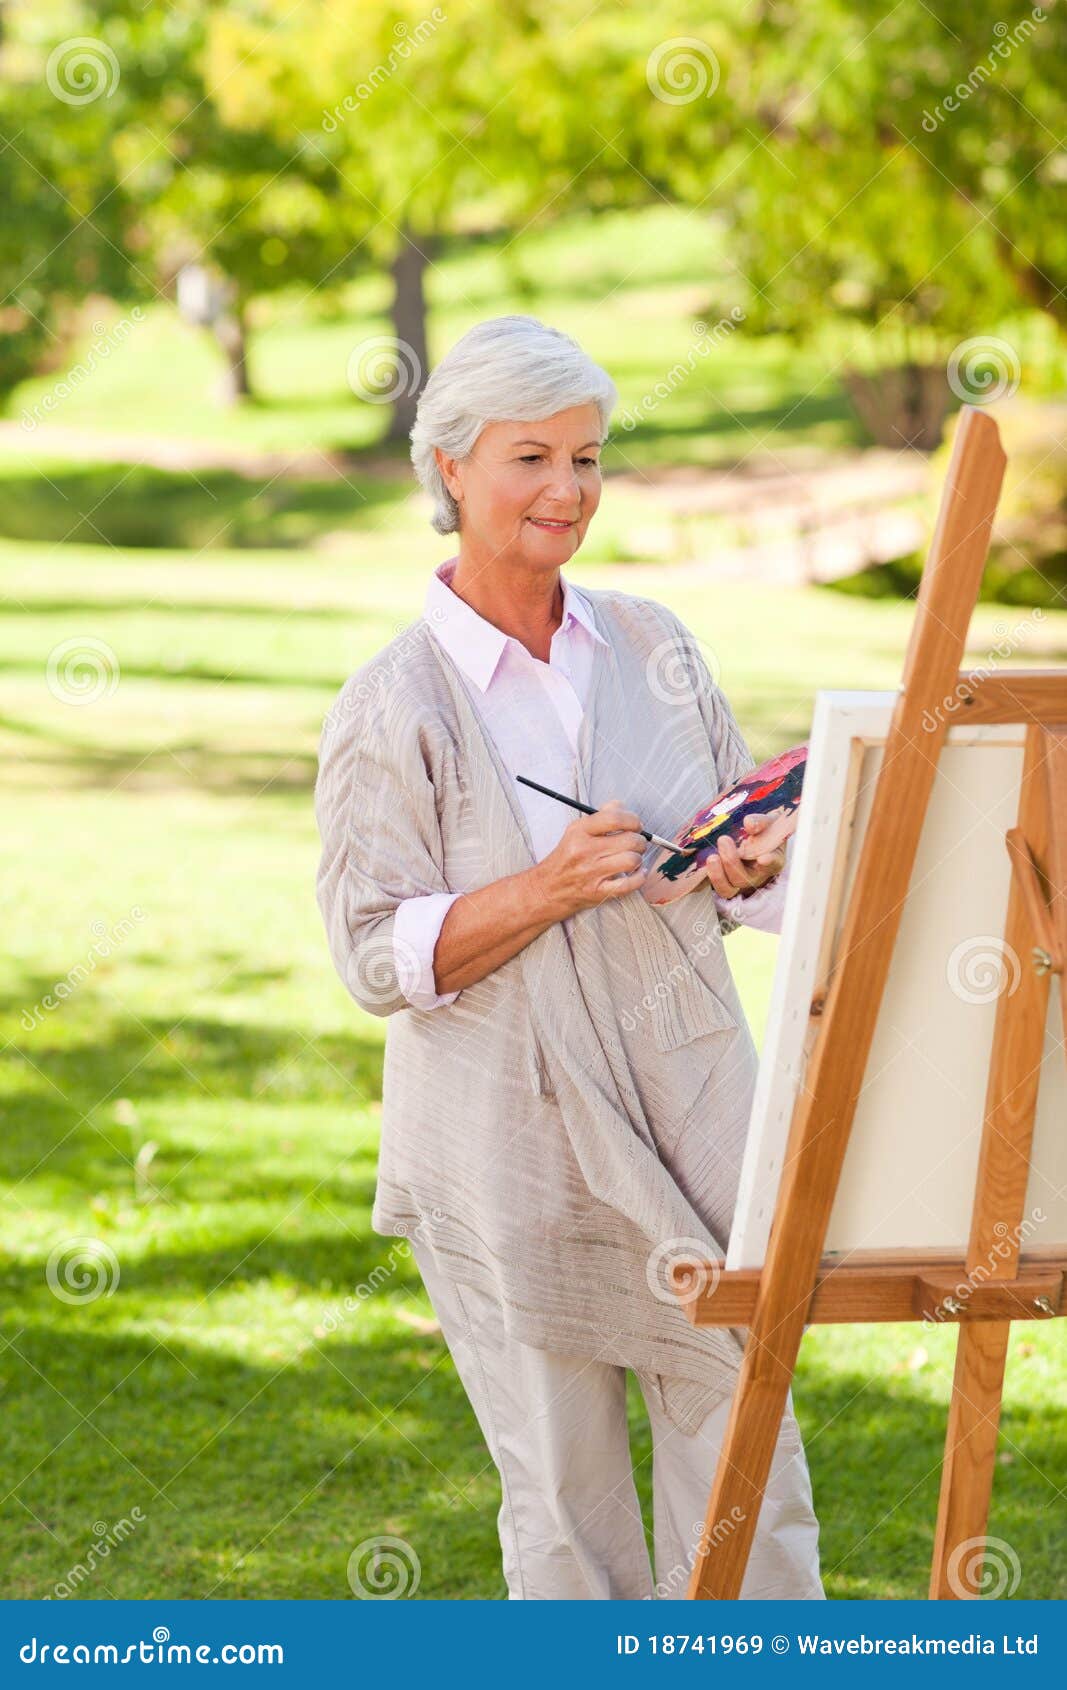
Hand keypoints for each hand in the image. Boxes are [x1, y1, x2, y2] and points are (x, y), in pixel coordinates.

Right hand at [533, 799, 646, 919]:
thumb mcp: (575, 831)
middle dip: (640, 841)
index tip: (636, 825)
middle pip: (628, 840)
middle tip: (637, 843)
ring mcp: (591, 872)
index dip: (633, 820)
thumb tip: (621, 806)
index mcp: (579, 831)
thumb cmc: (566, 858)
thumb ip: (600, 816)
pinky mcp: (598, 892)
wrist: (547, 889)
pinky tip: (638, 873)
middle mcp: (585, 850)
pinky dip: (639, 877)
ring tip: (633, 858)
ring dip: (638, 859)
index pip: (614, 818)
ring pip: (631, 860)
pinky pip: (629, 884)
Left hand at [704, 811, 787, 899]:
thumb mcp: (768, 821)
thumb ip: (760, 822)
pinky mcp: (726, 882)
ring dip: (718, 875)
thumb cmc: (765, 830)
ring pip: (729, 888)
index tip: (763, 858)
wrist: (755, 837)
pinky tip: (706, 862)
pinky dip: (711, 877)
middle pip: (745, 879)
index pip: (773, 863)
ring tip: (712, 857)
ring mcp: (740, 880)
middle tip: (724, 840)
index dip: (769, 862)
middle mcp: (757, 875)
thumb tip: (749, 823)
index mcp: (773, 859)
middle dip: (732, 862)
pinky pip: (718, 887)